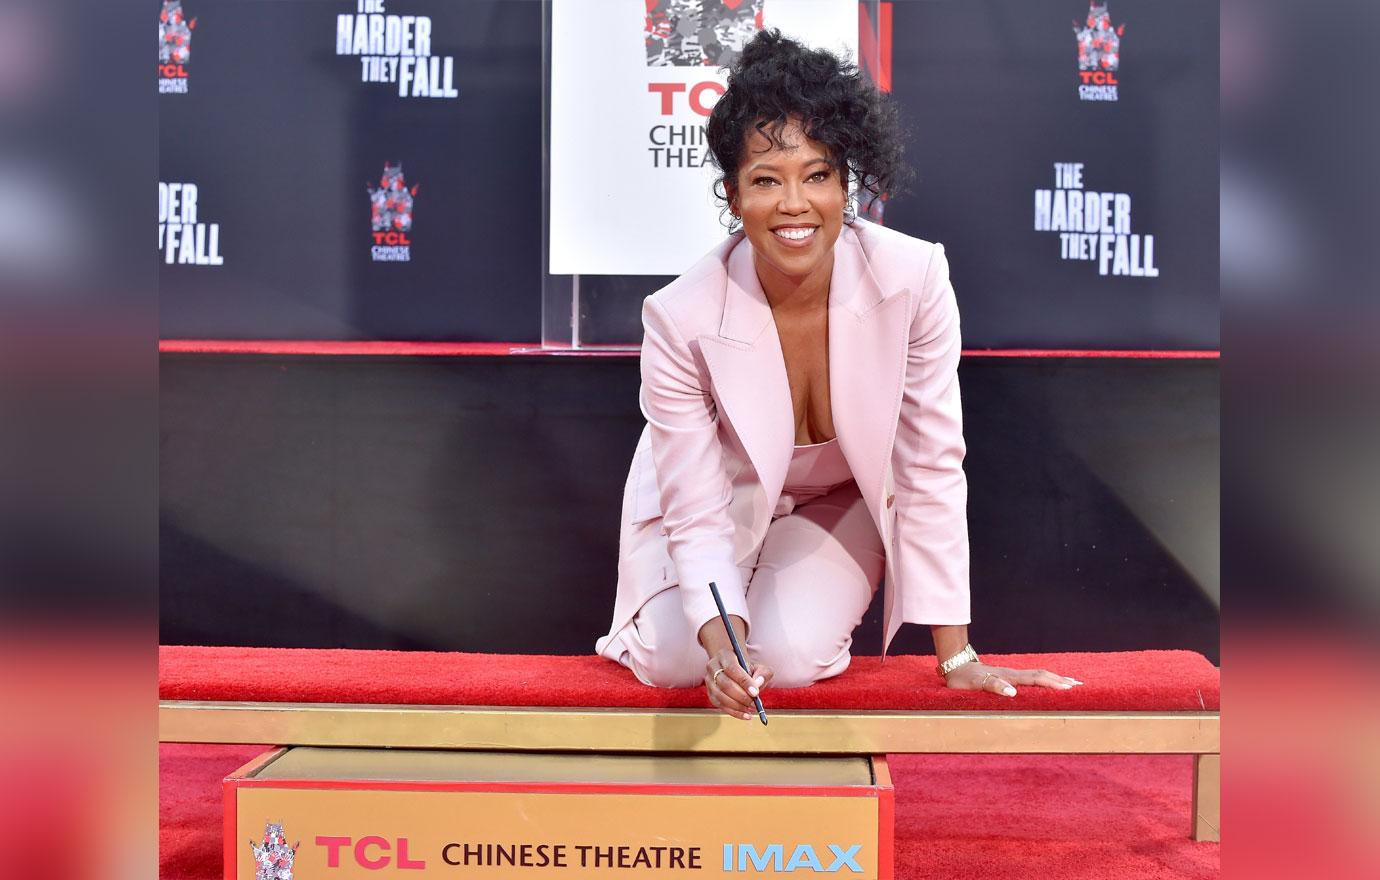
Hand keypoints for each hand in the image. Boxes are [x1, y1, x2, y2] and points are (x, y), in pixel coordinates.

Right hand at [704, 649, 773, 720]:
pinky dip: (734, 712)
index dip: (744, 682)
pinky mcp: (710, 693)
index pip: (732, 669)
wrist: (733, 667)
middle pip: (724, 684)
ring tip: (751, 708)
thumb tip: (758, 684)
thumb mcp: (758, 666)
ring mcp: (709, 681)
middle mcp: (713, 667)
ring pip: (720, 696)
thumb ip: (762, 673)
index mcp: (724, 655)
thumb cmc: (747, 668)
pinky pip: (720, 705)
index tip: (756, 693)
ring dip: (737, 705)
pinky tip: (746, 715)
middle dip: (741, 696)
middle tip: (754, 703)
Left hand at [944, 661, 1082, 696]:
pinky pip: (1031, 677)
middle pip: (1040, 675)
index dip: (1051, 684)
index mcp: (1008, 677)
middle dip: (1059, 680)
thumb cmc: (964, 679)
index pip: (1034, 680)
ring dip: (1055, 679)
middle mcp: (1013, 674)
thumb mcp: (975, 685)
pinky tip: (1049, 683)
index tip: (1068, 688)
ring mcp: (1011, 674)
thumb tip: (1013, 692)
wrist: (955, 666)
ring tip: (1072, 683)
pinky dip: (1044, 679)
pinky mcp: (1009, 676)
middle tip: (1079, 686)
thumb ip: (993, 687)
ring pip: (1037, 675)